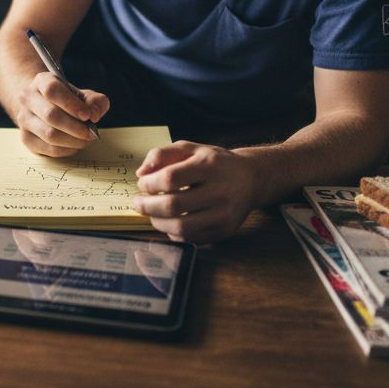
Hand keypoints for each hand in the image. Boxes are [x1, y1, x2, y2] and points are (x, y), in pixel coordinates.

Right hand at [15, 71, 108, 156]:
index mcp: (41, 81)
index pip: (52, 90)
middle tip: (91, 133)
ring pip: (50, 135)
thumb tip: (94, 115)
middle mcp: (28, 98)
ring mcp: (24, 119)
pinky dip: (67, 150)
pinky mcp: (26, 138)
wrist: (43, 106)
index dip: (72, 104)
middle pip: (51, 115)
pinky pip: (49, 149)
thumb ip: (95, 101)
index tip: (87, 115)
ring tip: (86, 139)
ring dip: (73, 140)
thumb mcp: (83, 95)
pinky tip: (75, 145)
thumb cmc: (66, 100)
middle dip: (76, 127)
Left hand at [131, 141, 259, 243]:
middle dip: (147, 206)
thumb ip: (162, 154)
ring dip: (157, 222)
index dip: (149, 183)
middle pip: (173, 206)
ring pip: (180, 228)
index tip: (142, 183)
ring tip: (152, 213)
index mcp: (209, 165)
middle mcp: (220, 191)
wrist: (251, 179)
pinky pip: (190, 239)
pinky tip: (170, 221)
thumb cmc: (214, 163)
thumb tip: (141, 174)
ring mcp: (223, 215)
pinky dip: (172, 232)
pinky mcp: (223, 231)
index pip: (170, 178)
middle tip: (138, 203)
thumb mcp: (190, 148)